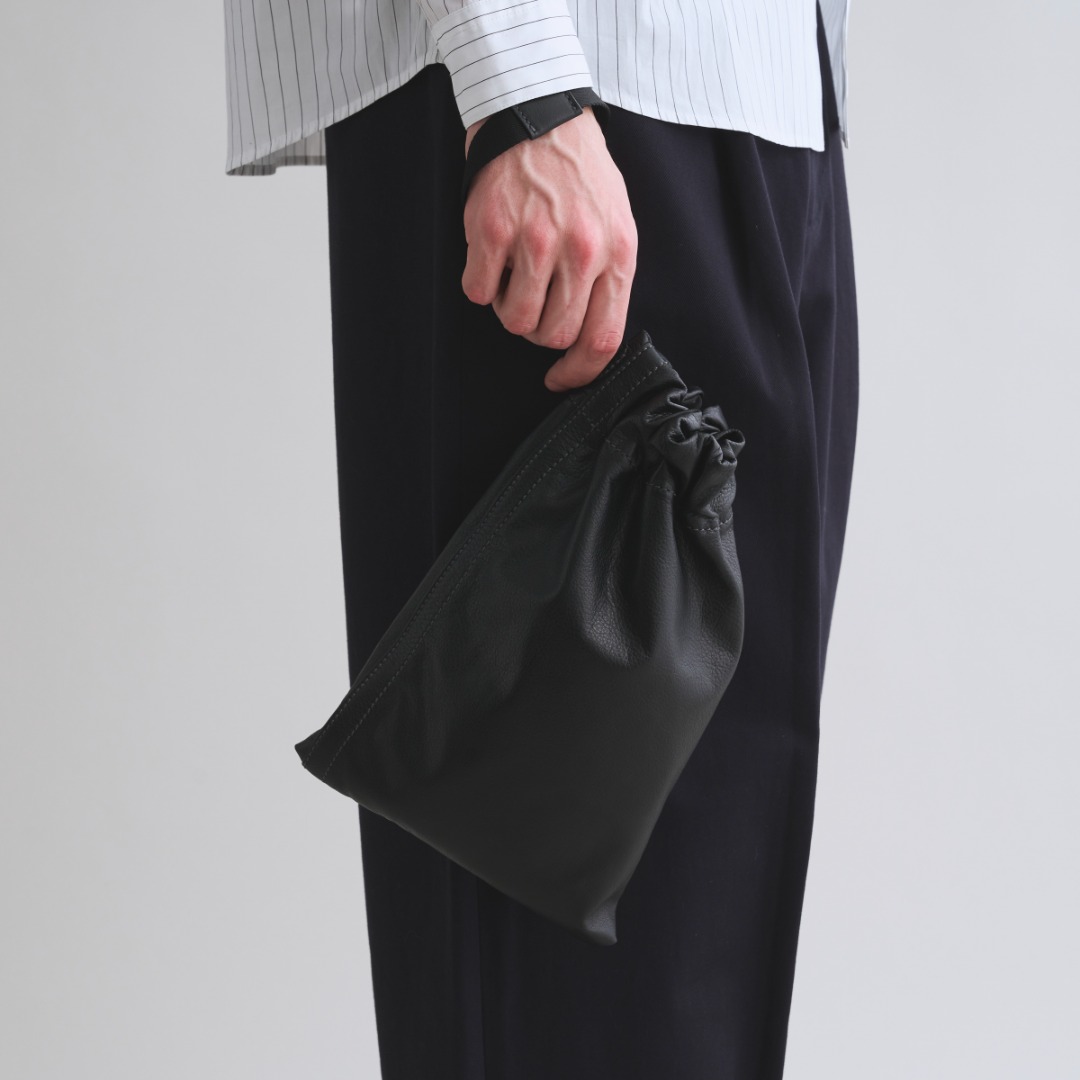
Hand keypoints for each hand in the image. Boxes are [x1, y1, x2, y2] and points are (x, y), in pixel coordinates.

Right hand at [461, 106, 637, 391]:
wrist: (538, 116)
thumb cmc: (579, 175)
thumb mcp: (616, 224)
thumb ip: (608, 279)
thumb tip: (589, 337)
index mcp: (618, 254)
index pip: (602, 339)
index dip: (578, 372)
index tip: (559, 378)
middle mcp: (581, 251)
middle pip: (554, 336)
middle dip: (539, 331)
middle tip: (534, 302)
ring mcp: (535, 240)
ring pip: (515, 321)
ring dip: (509, 309)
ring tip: (514, 275)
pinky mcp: (493, 231)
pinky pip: (479, 293)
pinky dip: (480, 284)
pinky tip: (491, 257)